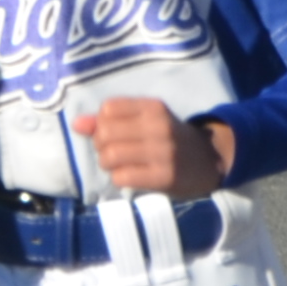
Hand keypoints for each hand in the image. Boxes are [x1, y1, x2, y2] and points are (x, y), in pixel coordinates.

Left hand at [70, 96, 231, 199]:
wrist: (210, 160)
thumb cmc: (170, 138)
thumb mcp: (146, 121)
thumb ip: (111, 121)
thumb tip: (77, 124)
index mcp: (153, 107)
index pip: (108, 109)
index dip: (102, 123)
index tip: (114, 133)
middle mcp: (158, 126)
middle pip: (104, 133)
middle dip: (100, 146)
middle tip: (112, 153)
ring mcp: (162, 152)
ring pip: (110, 156)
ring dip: (108, 164)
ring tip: (120, 165)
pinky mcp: (164, 176)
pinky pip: (122, 177)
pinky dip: (119, 178)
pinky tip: (131, 176)